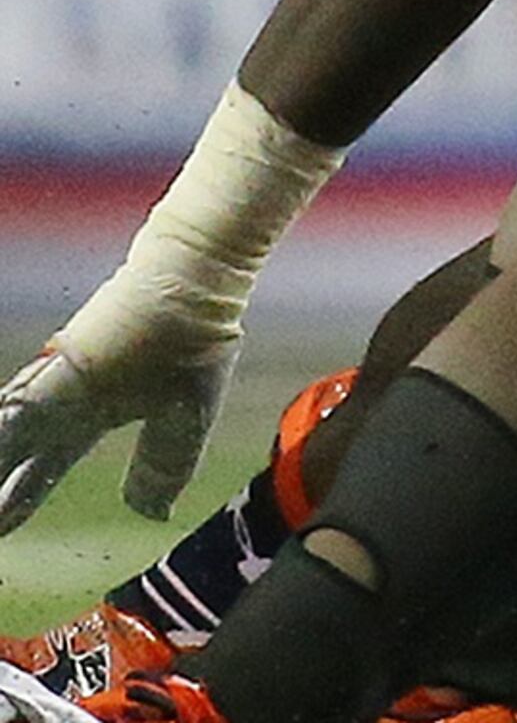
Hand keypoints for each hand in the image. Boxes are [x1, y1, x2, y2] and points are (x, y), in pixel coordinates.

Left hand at [0, 281, 237, 531]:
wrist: (191, 290)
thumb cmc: (193, 339)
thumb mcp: (184, 417)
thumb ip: (165, 463)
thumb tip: (151, 514)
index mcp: (87, 417)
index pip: (40, 472)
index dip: (17, 501)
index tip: (1, 529)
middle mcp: (57, 405)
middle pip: (9, 461)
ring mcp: (47, 389)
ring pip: (3, 442)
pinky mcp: (46, 379)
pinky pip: (10, 423)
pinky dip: (5, 444)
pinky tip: (3, 450)